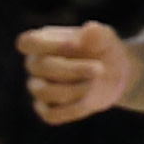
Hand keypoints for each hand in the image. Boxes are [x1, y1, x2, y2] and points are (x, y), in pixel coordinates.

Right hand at [20, 22, 136, 122]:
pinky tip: (90, 101)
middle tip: (100, 69)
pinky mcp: (48, 110)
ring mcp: (39, 88)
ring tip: (97, 82)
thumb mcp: (106, 39)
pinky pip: (51, 115)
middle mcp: (36, 65)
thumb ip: (99, 34)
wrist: (117, 74)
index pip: (27, 42)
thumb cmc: (105, 50)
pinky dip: (74, 109)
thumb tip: (90, 28)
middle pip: (40, 67)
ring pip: (44, 92)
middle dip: (72, 69)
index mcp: (44, 42)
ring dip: (76, 89)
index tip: (75, 43)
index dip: (47, 45)